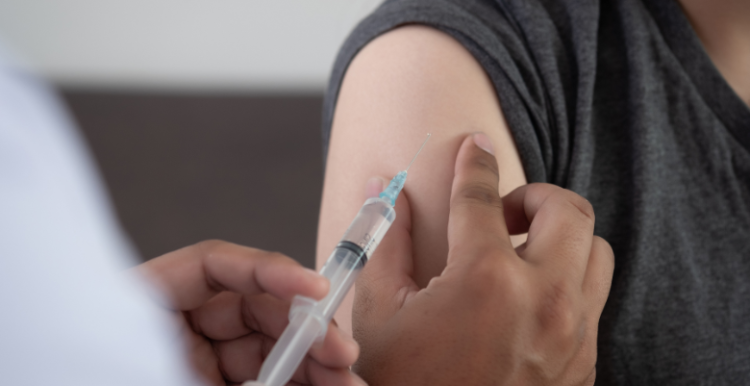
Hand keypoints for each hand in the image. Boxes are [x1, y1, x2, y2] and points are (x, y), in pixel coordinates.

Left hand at [134, 240, 364, 385]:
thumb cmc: (90, 375)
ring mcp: (200, 358)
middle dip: (304, 328)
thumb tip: (284, 376)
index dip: (269, 270)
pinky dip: (297, 384)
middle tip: (342, 354)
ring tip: (347, 382)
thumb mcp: (152, 378)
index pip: (213, 266)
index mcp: (148, 304)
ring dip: (312, 363)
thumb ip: (211, 374)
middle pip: (255, 308)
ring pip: (269, 347)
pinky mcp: (217, 382)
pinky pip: (265, 378)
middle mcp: (179, 325)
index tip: (314, 286)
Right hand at [353, 133, 613, 384]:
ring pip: (595, 252)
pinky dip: (567, 281)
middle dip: (533, 195)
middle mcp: (543, 300)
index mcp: (484, 282)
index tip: (474, 148)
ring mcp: (572, 334)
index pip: (481, 196)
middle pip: (568, 210)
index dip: (474, 163)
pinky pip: (593, 299)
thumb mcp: (381, 312)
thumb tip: (393, 192)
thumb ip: (388, 243)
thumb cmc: (404, 385)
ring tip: (519, 254)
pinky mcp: (584, 362)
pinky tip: (527, 297)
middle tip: (501, 213)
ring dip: (560, 238)